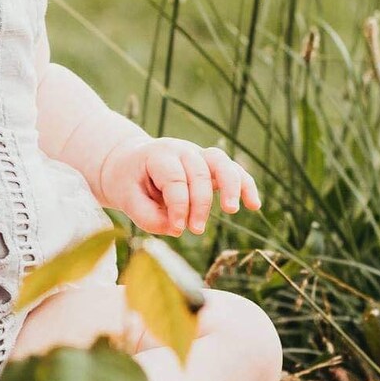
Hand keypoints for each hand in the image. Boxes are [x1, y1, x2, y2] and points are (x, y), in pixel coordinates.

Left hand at [100, 136, 261, 235]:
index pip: (175, 179)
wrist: (129, 162)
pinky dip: (246, 185)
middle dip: (199, 204)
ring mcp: (199, 156)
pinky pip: (234, 171)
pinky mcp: (210, 167)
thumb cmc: (128, 181)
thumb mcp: (125, 198)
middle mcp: (182, 150)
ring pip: (222, 164)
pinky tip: (254, 205)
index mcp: (159, 154)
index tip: (175, 229)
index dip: (177, 207)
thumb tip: (176, 229)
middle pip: (199, 172)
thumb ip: (146, 215)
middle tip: (195, 230)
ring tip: (232, 210)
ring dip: (231, 186)